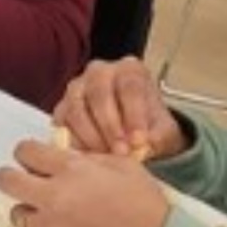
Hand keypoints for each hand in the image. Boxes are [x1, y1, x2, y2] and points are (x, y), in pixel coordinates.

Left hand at [0, 138, 173, 226]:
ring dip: (27, 213)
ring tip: (44, 215)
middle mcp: (55, 196)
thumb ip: (82, 158)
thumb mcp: (117, 162)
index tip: (34, 159)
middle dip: (14, 177)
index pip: (24, 151)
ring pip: (14, 214)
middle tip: (27, 182)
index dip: (28, 153)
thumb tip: (62, 157)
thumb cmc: (145, 203)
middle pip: (6, 180)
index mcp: (69, 169)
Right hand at [49, 58, 191, 160]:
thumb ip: (159, 137)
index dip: (134, 114)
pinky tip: (90, 155)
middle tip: (121, 152)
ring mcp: (77, 88)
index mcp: (130, 70)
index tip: (139, 141)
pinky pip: (62, 122)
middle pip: (99, 93)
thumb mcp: (164, 131)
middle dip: (110, 126)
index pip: (130, 85)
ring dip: (91, 135)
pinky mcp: (62, 108)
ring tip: (106, 156)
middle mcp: (99, 72)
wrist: (133, 131)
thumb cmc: (149, 125)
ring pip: (77, 107)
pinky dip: (75, 140)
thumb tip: (145, 146)